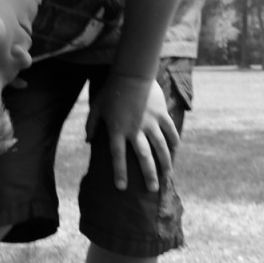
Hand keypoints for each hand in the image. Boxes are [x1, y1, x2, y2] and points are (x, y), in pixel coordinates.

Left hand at [86, 75, 178, 192]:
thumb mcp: (97, 107)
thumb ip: (92, 125)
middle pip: (143, 157)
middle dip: (148, 175)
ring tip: (167, 175)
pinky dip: (174, 141)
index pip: (117, 156)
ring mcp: (150, 122)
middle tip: (152, 189)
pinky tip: (175, 150)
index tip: (121, 188)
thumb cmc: (112, 90)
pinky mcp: (161, 114)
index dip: (119, 172)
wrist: (132, 72)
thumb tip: (88, 141)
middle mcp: (135, 129)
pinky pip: (170, 131)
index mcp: (117, 129)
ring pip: (160, 147)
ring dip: (165, 163)